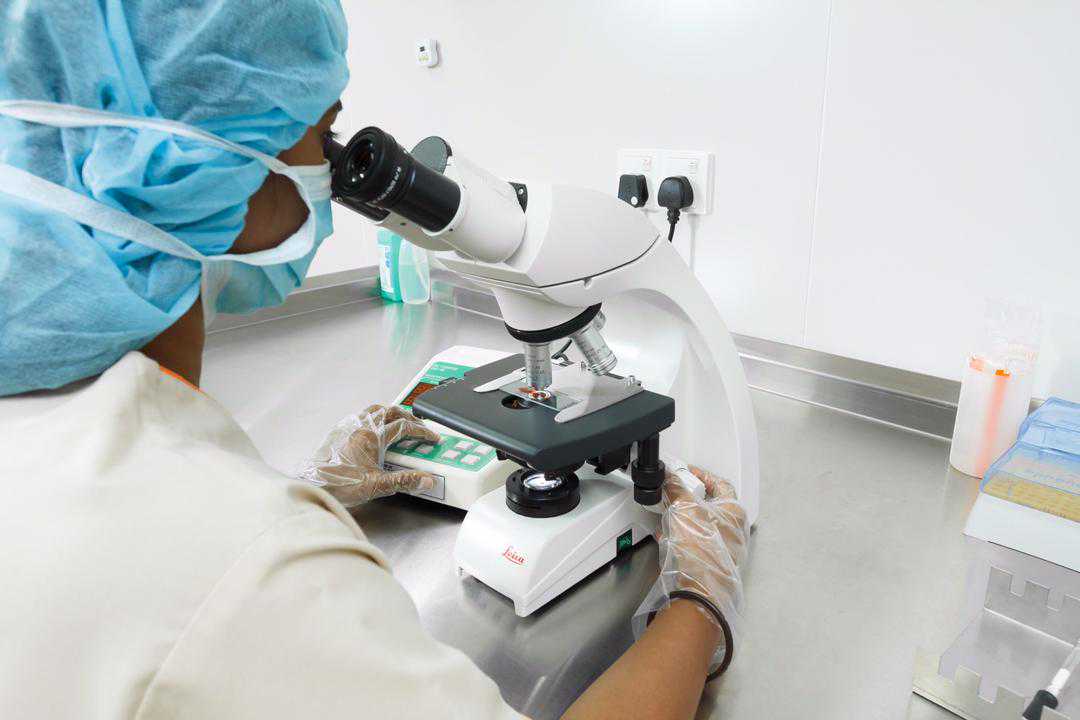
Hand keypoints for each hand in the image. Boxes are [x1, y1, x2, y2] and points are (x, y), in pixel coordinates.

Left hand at [300, 404, 440, 506]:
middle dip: (408, 418)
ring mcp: (348, 428)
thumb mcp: (377, 485)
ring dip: (390, 414)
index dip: (421, 432)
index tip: (431, 438)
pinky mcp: (338, 433)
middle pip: (390, 412)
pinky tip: (375, 429)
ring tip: (399, 423)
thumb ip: (404, 481)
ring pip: (374, 410)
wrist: (313, 486)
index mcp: (370, 436)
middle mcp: (359, 427)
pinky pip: (361, 416)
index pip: (403, 427)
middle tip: (419, 427)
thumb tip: (426, 479)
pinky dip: (374, 418)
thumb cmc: (339, 485)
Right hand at [633, 465, 749, 676]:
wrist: (701, 588)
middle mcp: (735, 530)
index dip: (701, 475)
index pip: (720, 484)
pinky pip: (697, 543)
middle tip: (674, 494)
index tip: (685, 473)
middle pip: (711, 505)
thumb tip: (670, 476)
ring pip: (703, 525)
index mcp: (734, 511)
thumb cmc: (700, 547)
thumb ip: (676, 488)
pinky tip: (667, 537)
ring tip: (667, 514)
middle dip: (690, 498)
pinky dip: (683, 536)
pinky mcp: (714, 563)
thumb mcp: (684, 508)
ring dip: (685, 518)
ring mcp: (726, 548)